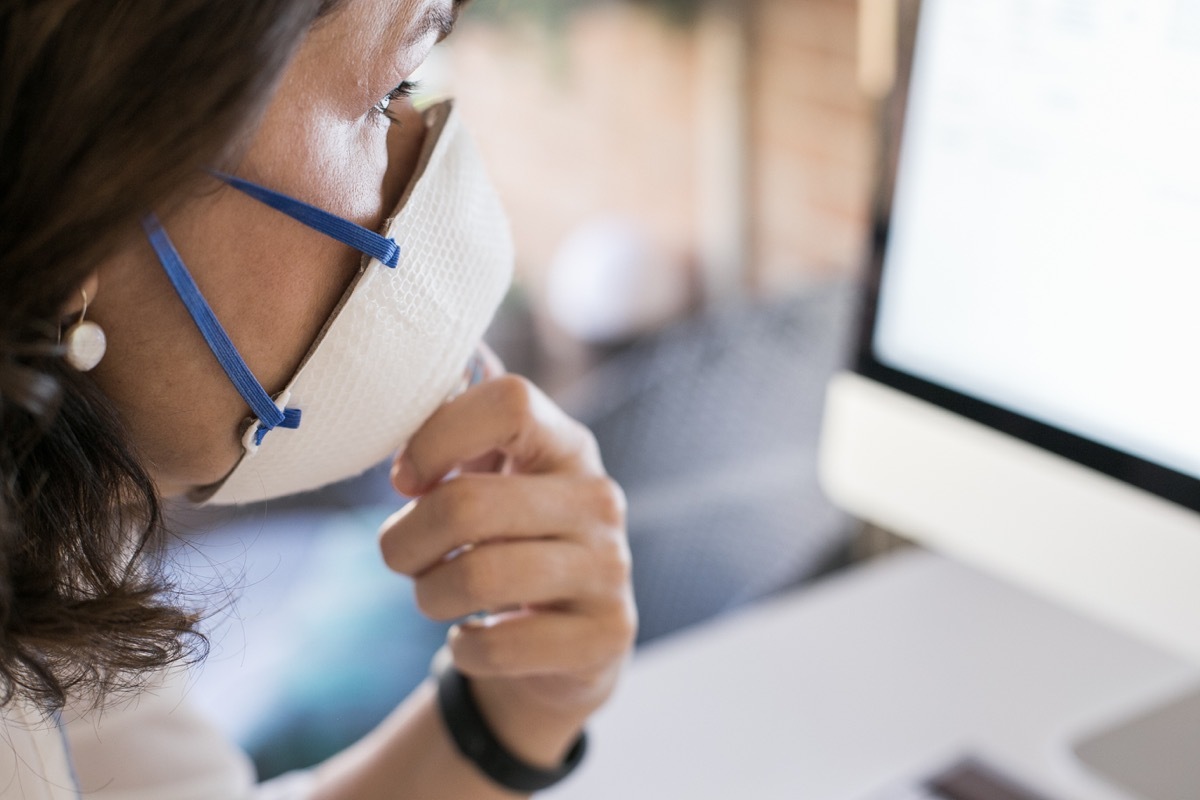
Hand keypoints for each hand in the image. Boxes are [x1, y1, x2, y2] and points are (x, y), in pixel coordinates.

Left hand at [378, 374, 636, 765]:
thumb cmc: (508, 540)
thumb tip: (427, 353)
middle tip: (400, 553)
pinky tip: (472, 638)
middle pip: (467, 504)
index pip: (510, 401)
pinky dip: (463, 648)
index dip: (436, 436)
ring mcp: (610, 568)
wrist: (565, 642)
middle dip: (406, 539)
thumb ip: (459, 417)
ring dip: (429, 594)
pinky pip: (498, 646)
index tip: (405, 479)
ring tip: (434, 594)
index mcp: (566, 443)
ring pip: (478, 577)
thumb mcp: (493, 474)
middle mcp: (599, 498)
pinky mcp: (607, 634)